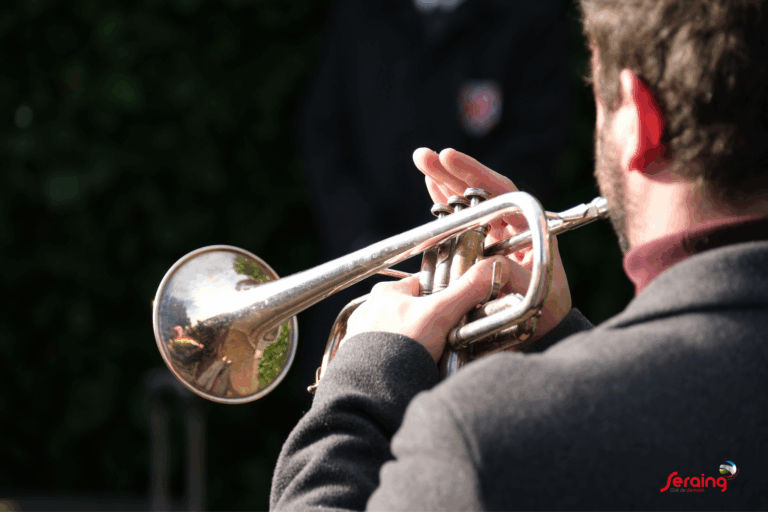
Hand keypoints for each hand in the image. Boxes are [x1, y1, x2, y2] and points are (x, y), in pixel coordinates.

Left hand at [343, 256, 519, 362]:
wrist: (372, 394)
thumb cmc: (396, 349)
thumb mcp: (438, 315)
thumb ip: (466, 291)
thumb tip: (493, 268)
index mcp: (385, 293)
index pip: (424, 285)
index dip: (448, 295)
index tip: (462, 307)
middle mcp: (371, 312)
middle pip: (416, 312)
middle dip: (435, 325)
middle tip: (451, 338)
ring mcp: (365, 338)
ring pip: (405, 335)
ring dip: (421, 344)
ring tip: (436, 358)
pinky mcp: (365, 362)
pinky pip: (391, 356)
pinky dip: (404, 361)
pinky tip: (417, 370)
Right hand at [412, 148, 571, 342]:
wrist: (540, 333)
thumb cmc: (543, 311)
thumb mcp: (531, 292)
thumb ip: (511, 274)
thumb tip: (487, 261)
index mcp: (529, 227)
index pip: (500, 190)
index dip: (473, 173)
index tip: (449, 158)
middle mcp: (511, 226)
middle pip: (479, 191)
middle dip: (452, 173)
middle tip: (425, 157)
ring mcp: (494, 236)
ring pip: (468, 203)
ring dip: (445, 184)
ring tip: (422, 163)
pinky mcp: (480, 249)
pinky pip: (461, 222)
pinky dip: (445, 207)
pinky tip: (431, 190)